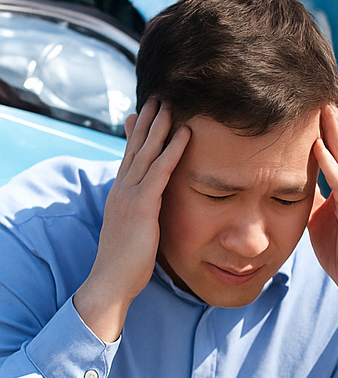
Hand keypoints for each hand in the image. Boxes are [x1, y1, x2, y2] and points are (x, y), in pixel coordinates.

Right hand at [74, 97, 190, 341]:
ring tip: (172, 103)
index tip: (145, 111)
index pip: (130, 156)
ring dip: (160, 126)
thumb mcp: (136, 229)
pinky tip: (185, 134)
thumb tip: (152, 207)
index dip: (138, 132)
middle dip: (148, 120)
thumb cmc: (128, 262)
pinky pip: (160, 172)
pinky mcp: (141, 206)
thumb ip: (144, 213)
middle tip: (159, 95)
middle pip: (136, 147)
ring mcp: (129, 196)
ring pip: (146, 152)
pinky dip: (172, 151)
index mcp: (121, 194)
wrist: (112, 282)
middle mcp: (122, 189)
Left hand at [308, 105, 337, 335]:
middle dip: (334, 121)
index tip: (313, 105)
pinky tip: (318, 146)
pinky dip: (331, 163)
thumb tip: (292, 181)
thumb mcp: (318, 218)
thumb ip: (311, 197)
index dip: (328, 128)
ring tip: (324, 110)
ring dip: (335, 133)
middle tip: (320, 94)